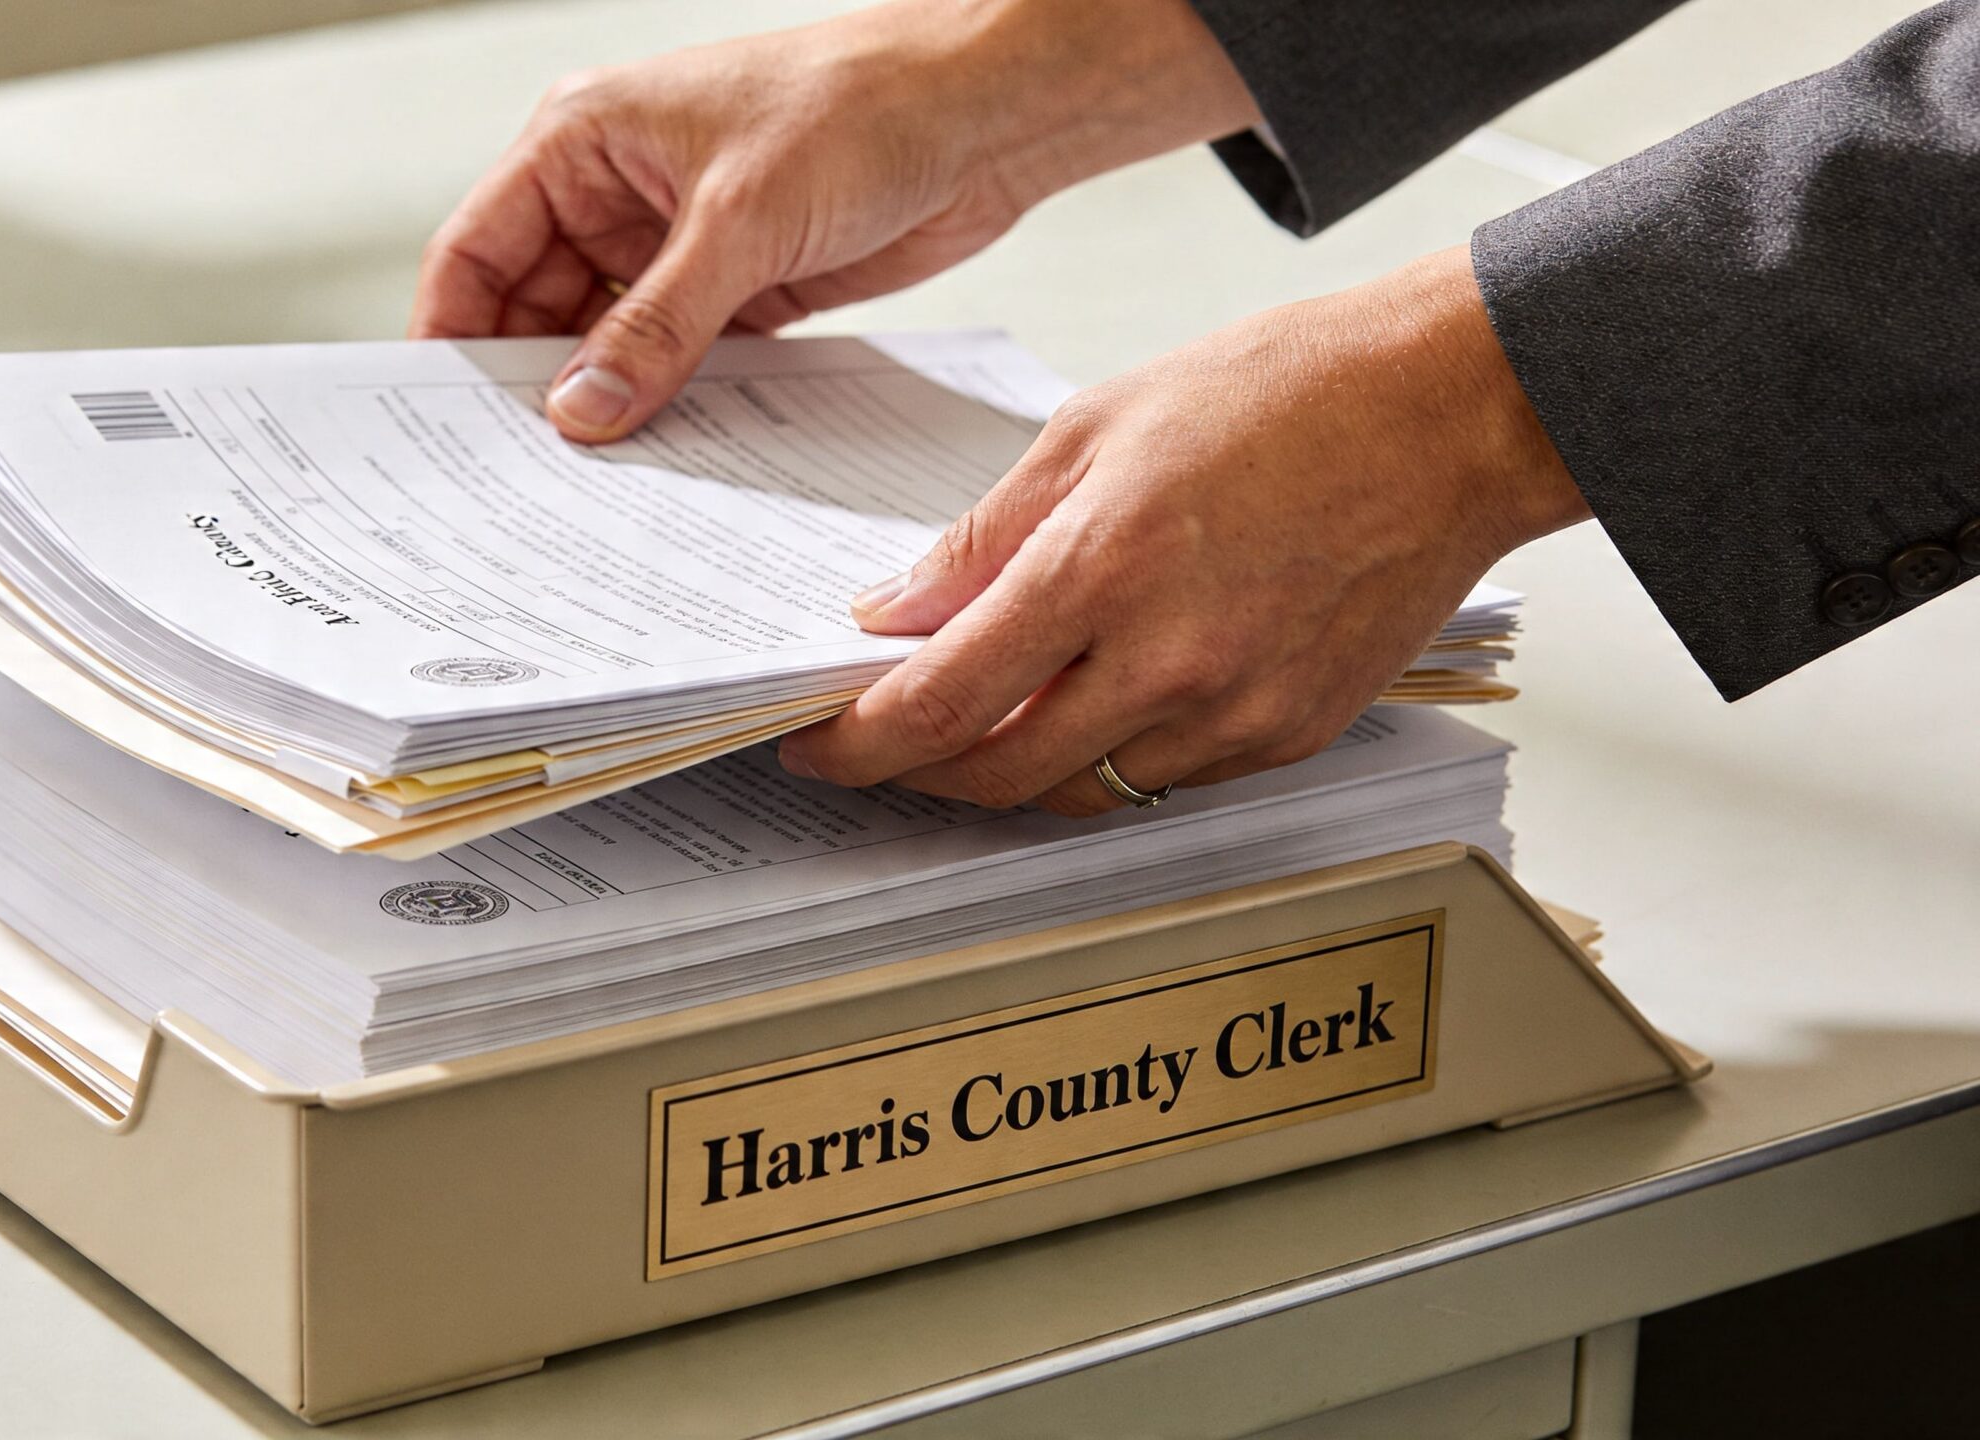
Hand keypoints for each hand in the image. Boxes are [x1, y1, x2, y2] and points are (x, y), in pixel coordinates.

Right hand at [411, 0, 1257, 440]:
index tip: (443, 424)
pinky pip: (677, 360)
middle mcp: (615, 192)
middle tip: (520, 478)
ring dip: (606, 406)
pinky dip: (669, 406)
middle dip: (531, 388)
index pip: (478, 249)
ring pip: (607, 344)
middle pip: (534, 309)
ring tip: (588, 487)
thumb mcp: (739, 223)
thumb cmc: (857, 109)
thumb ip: (654, 327)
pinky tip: (662, 463)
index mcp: (582, 140)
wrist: (982, 116)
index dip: (452, 336)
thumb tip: (579, 413)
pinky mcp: (736, 287)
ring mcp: (675, 244)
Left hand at [777, 247, 1590, 813]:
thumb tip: (901, 609)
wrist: (1452, 411)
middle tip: (877, 745)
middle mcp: (1169, 659)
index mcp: (1103, 567)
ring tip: (982, 717)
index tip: (814, 742)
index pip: (939, 703)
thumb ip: (987, 535)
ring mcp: (1237, 710)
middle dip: (916, 774)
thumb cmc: (1288, 390)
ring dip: (1011, 768)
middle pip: (996, 776)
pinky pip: (1166, 776)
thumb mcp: (1097, 424)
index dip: (856, 742)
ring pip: (1081, 791)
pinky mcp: (1292, 733)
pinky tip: (1092, 701)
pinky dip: (1108, 753)